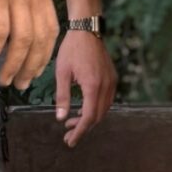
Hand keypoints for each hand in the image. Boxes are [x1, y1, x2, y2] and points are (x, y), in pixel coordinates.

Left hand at [55, 29, 116, 147]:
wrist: (87, 30)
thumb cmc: (72, 49)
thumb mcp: (62, 73)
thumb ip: (62, 97)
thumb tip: (59, 118)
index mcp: (93, 86)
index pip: (89, 117)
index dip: (80, 131)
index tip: (70, 141)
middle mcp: (106, 86)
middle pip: (98, 116)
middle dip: (83, 127)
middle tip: (68, 135)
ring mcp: (111, 81)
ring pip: (104, 109)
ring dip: (89, 118)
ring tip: (72, 121)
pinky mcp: (112, 77)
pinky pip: (106, 99)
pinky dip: (95, 108)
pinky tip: (82, 108)